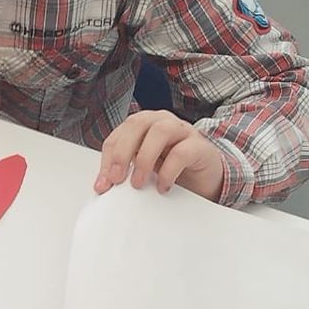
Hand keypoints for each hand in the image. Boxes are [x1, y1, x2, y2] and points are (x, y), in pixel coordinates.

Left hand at [96, 110, 228, 199]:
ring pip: (159, 131)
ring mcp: (181, 130)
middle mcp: (161, 122)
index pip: (118, 134)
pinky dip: (169, 170)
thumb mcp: (144, 171)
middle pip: (136, 124)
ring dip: (144, 158)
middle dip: (122, 152)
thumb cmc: (172, 171)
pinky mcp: (199, 145)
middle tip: (117, 179)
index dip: (108, 158)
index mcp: (143, 126)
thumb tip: (103, 185)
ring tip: (138, 183)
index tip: (103, 184)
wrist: (205, 179)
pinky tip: (162, 186)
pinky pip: (182, 151)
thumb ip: (126, 172)